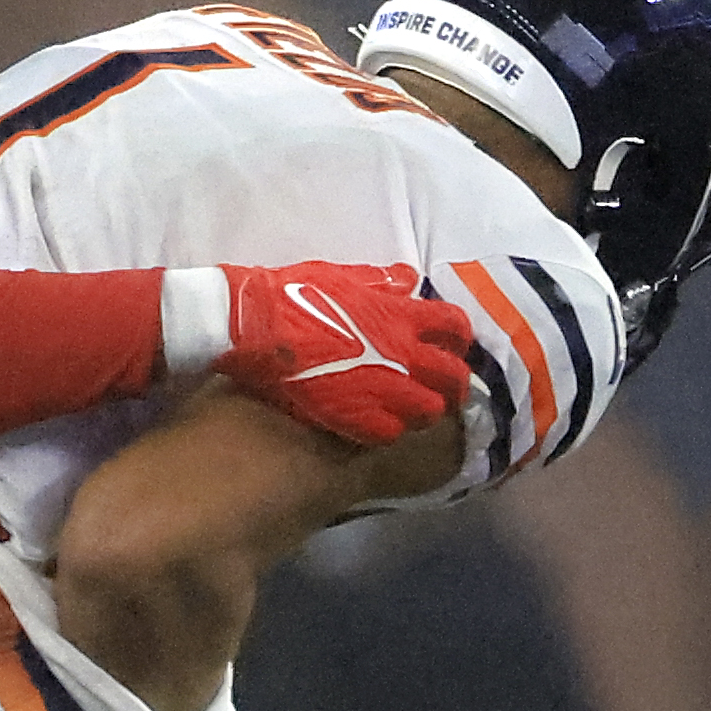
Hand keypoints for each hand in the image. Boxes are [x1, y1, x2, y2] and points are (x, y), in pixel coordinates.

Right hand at [183, 261, 473, 446]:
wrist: (253, 328)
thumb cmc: (291, 295)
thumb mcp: (340, 275)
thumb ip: (380, 281)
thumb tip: (407, 280)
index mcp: (401, 316)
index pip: (454, 326)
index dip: (458, 337)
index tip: (451, 343)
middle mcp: (402, 354)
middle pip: (453, 376)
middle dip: (454, 383)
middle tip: (442, 386)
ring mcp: (381, 389)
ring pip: (429, 411)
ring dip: (425, 410)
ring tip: (411, 410)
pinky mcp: (355, 418)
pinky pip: (390, 434)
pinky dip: (388, 431)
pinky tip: (376, 424)